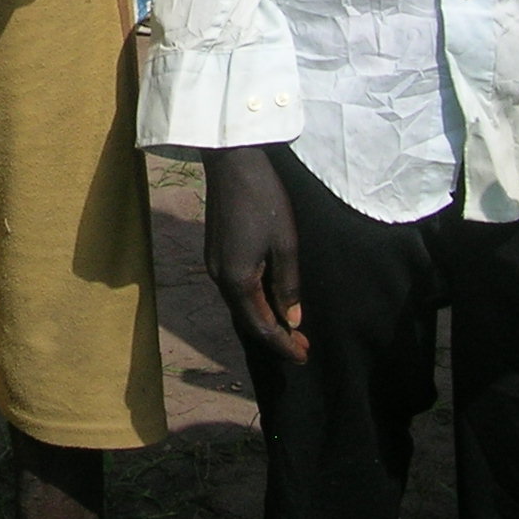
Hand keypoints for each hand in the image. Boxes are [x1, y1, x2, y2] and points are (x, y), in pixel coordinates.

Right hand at [203, 146, 306, 364]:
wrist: (232, 161)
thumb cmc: (263, 199)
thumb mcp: (286, 243)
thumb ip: (288, 284)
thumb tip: (291, 318)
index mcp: (237, 280)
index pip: (261, 327)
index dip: (283, 345)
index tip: (304, 357)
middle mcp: (219, 277)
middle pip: (247, 320)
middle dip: (275, 336)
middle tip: (302, 347)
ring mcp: (214, 264)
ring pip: (240, 305)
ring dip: (264, 318)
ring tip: (291, 327)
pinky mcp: (216, 251)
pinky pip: (235, 289)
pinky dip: (254, 302)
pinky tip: (270, 299)